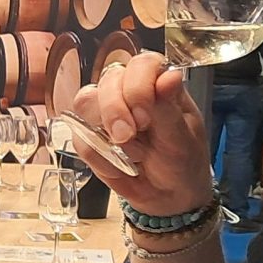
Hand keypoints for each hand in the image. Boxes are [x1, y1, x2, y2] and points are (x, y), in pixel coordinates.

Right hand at [70, 52, 212, 214]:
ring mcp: (105, 112)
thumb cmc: (183, 163)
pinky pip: (80, 139)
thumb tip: (169, 76)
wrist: (169, 198)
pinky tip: (120, 167)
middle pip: (107, 82)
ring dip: (105, 136)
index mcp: (159, 84)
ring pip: (85, 104)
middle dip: (115, 113)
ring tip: (132, 156)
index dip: (137, 87)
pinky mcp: (89, 135)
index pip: (141, 64)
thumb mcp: (181, 140)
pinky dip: (100, 159)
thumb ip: (168, 109)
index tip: (144, 118)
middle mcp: (129, 91)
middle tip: (129, 138)